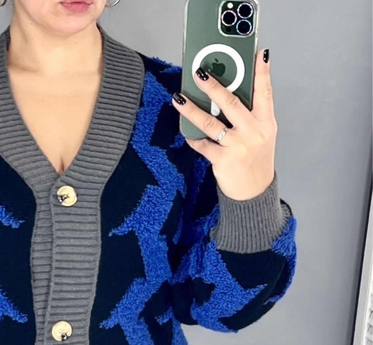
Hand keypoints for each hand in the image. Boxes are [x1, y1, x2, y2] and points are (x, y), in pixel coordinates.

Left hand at [172, 48, 276, 200]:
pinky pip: (203, 145)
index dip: (262, 72)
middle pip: (231, 103)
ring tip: (178, 98)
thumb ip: (250, 116)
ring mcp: (238, 146)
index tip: (258, 53)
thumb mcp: (262, 135)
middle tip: (199, 73)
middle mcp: (253, 131)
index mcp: (266, 122)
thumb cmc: (255, 159)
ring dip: (192, 109)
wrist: (255, 191)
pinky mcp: (223, 160)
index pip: (265, 92)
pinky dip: (193, 138)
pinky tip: (186, 132)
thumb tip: (227, 96)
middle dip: (214, 86)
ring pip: (210, 122)